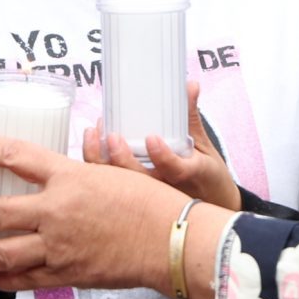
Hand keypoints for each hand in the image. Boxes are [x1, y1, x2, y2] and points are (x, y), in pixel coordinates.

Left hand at [0, 133, 227, 298]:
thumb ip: (92, 161)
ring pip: (4, 253)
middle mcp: (57, 211)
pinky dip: (7, 280)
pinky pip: (28, 279)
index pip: (16, 156)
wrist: (174, 242)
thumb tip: (87, 140)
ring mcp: (60, 246)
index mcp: (69, 176)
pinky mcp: (69, 273)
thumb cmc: (154, 201)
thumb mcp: (119, 170)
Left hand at [81, 80, 240, 211]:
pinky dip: (97, 167)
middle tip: (111, 135)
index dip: (162, 157)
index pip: (174, 169)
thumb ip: (190, 116)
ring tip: (93, 134)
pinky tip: (92, 145)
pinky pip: (111, 187)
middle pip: (137, 181)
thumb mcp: (203, 147)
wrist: (206, 213)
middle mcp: (164, 189)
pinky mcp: (133, 199)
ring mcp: (146, 197)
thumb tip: (190, 85)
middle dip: (120, 159)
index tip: (152, 139)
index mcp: (187, 175)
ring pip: (118, 186)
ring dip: (100, 161)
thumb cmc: (206, 178)